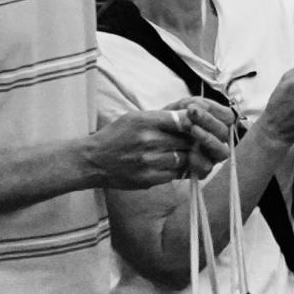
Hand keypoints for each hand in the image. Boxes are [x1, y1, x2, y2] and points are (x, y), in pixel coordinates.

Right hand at [88, 98, 231, 188]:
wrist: (93, 161)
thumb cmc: (116, 135)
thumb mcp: (135, 116)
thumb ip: (162, 116)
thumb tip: (190, 113)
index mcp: (146, 122)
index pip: (184, 120)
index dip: (196, 122)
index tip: (200, 123)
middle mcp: (149, 142)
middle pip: (187, 140)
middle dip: (196, 139)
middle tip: (200, 138)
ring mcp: (149, 163)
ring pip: (184, 158)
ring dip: (189, 155)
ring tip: (190, 150)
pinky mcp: (148, 180)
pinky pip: (175, 174)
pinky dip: (180, 169)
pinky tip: (177, 163)